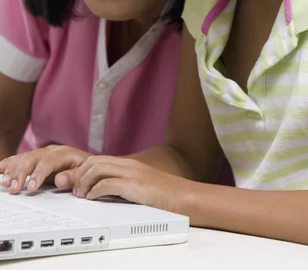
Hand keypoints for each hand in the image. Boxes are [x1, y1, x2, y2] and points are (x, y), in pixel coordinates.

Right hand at [0, 145, 89, 193]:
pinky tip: (0, 168)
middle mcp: (51, 151)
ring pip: (24, 157)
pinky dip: (9, 163)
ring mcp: (42, 153)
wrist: (88, 162)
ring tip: (6, 183)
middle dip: (21, 173)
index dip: (38, 174)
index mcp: (64, 153)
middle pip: (32, 158)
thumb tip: (59, 179)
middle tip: (14, 188)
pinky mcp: (36, 157)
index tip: (30, 188)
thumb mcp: (84, 174)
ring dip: (13, 170)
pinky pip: (20, 158)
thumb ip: (73, 177)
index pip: (48, 162)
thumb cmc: (86, 169)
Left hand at [71, 155, 185, 211]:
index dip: (82, 171)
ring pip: (97, 168)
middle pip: (94, 161)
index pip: (97, 159)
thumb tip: (104, 191)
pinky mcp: (134, 185)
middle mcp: (128, 165)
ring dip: (84, 182)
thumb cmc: (163, 195)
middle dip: (79, 176)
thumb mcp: (138, 186)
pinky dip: (95, 190)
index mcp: (128, 164)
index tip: (76, 185)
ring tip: (82, 196)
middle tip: (76, 191)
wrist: (182, 197)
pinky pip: (107, 183)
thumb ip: (122, 184)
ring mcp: (131, 173)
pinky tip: (93, 198)